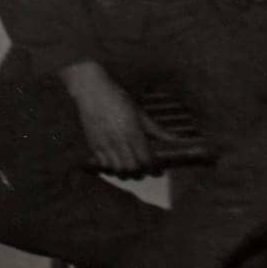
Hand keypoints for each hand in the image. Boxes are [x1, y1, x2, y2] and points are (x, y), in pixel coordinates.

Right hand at [59, 61, 171, 175]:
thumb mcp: (140, 112)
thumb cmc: (119, 99)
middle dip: (142, 174)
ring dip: (127, 174)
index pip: (145, 159)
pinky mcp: (93, 146)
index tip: (159, 171)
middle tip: (148, 172)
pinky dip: (112, 170)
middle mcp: (118, 141)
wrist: (93, 93)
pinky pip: (102, 165)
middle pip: (131, 169)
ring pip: (117, 170)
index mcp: (132, 132)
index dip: (154, 169)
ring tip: (134, 172)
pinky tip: (118, 166)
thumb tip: (173, 139)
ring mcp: (104, 145)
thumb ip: (156, 129)